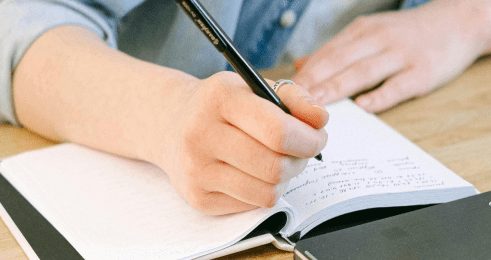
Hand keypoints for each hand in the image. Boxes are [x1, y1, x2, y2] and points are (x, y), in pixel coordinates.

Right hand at [151, 71, 327, 214]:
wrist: (170, 124)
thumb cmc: (223, 106)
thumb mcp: (255, 88)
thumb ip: (294, 98)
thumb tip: (320, 120)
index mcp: (220, 98)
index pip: (277, 131)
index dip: (308, 139)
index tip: (317, 138)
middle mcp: (201, 134)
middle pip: (275, 166)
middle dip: (300, 161)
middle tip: (301, 152)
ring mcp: (196, 169)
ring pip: (267, 192)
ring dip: (285, 179)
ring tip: (279, 162)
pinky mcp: (198, 198)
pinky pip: (253, 205)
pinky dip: (264, 191)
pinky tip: (255, 174)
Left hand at [292, 0, 487, 111]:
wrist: (461, 21)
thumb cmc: (410, 33)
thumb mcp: (371, 33)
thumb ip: (336, 51)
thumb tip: (300, 66)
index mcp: (362, 31)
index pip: (326, 53)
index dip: (303, 74)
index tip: (281, 92)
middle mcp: (379, 39)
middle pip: (339, 61)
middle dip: (312, 82)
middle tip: (290, 102)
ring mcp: (402, 55)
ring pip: (363, 72)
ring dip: (337, 89)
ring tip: (316, 106)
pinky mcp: (423, 72)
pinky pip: (398, 85)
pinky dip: (380, 96)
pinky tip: (363, 107)